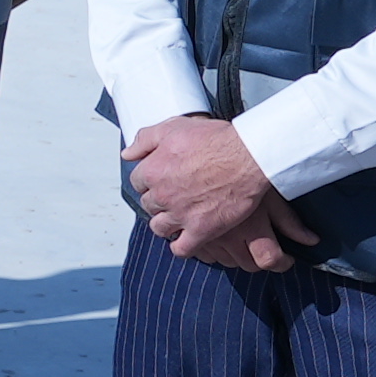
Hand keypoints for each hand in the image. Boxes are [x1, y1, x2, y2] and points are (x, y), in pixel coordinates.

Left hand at [123, 114, 316, 270]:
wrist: (248, 156)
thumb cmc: (215, 139)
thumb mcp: (174, 128)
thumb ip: (145, 140)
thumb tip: (127, 153)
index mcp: (152, 171)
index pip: (138, 182)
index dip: (150, 180)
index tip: (161, 179)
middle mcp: (162, 195)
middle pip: (149, 204)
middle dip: (158, 200)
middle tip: (173, 196)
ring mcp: (181, 215)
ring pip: (160, 227)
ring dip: (166, 223)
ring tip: (177, 217)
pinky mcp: (202, 230)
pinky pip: (181, 248)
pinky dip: (180, 246)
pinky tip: (185, 239)